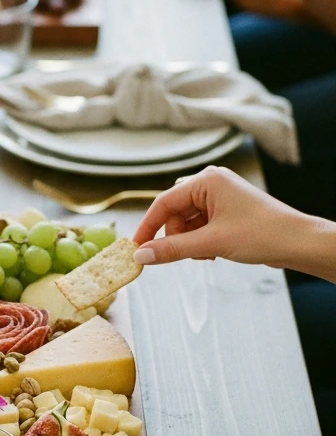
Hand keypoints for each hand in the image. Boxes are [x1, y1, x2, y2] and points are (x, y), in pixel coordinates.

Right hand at [133, 166, 315, 268]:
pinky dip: (201, 240)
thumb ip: (173, 249)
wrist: (298, 243)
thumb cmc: (262, 234)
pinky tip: (214, 251)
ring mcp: (219, 196)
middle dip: (176, 237)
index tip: (136, 247)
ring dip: (190, 241)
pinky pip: (199, 225)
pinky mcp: (226, 210)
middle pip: (174, 213)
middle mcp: (211, 183)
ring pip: (186, 222)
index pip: (164, 202)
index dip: (148, 227)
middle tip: (186, 255)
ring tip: (208, 253)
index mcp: (206, 180)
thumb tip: (141, 255)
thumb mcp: (211, 243)